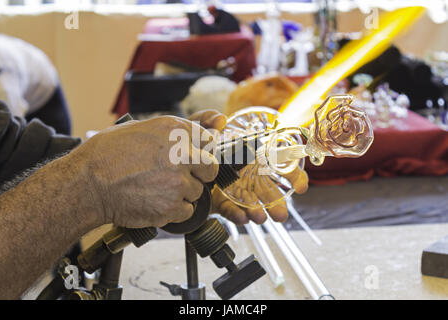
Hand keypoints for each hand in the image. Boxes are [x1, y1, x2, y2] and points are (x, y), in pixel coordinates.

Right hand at [69, 115, 218, 227]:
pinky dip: (174, 210)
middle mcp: (182, 154)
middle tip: (176, 176)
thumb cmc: (107, 154)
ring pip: (197, 191)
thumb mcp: (142, 128)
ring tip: (156, 189)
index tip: (190, 158)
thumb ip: (180, 129)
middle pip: (211, 168)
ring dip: (182, 193)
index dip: (199, 151)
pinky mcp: (172, 206)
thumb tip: (215, 124)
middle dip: (198, 173)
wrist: (86, 184)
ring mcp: (179, 182)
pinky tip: (154, 202)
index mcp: (175, 130)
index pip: (209, 140)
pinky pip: (187, 211)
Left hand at [190, 109, 308, 224]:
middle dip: (277, 202)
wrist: (168, 166)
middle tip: (282, 213)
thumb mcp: (195, 129)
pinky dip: (237, 214)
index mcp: (246, 157)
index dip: (291, 175)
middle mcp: (243, 175)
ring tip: (263, 218)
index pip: (274, 165)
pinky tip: (244, 218)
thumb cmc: (187, 146)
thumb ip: (206, 120)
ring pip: (251, 203)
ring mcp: (232, 190)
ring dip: (259, 211)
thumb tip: (220, 119)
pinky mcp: (218, 202)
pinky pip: (230, 210)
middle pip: (266, 189)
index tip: (300, 187)